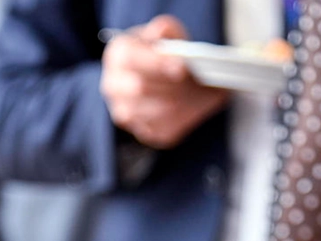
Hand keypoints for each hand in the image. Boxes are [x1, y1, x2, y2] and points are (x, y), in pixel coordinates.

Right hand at [100, 15, 229, 148]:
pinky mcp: (143, 131)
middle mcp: (115, 86)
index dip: (157, 63)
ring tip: (205, 93)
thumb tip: (162, 33)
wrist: (156, 76)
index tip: (181, 67)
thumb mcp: (164, 34)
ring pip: (156, 112)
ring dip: (183, 103)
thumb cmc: (160, 53)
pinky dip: (187, 118)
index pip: (131, 59)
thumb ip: (165, 30)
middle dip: (173, 86)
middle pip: (140, 89)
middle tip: (198, 81)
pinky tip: (199, 105)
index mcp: (118, 55)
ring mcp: (126, 112)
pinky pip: (165, 130)